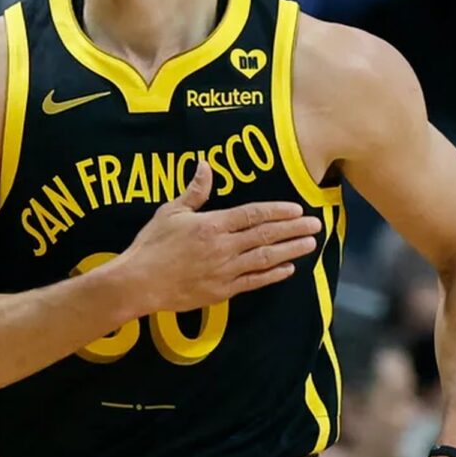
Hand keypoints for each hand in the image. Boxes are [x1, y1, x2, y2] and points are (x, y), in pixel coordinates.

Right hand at [118, 160, 320, 312]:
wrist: (139, 283)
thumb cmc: (152, 245)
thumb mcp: (170, 212)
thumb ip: (194, 191)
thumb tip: (205, 165)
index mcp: (213, 225)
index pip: (253, 215)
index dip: (277, 211)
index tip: (297, 209)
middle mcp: (224, 247)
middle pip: (266, 236)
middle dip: (294, 229)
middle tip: (316, 224)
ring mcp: (225, 271)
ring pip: (265, 259)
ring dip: (290, 250)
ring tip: (310, 244)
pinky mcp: (222, 291)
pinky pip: (254, 281)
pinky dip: (273, 275)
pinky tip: (289, 269)